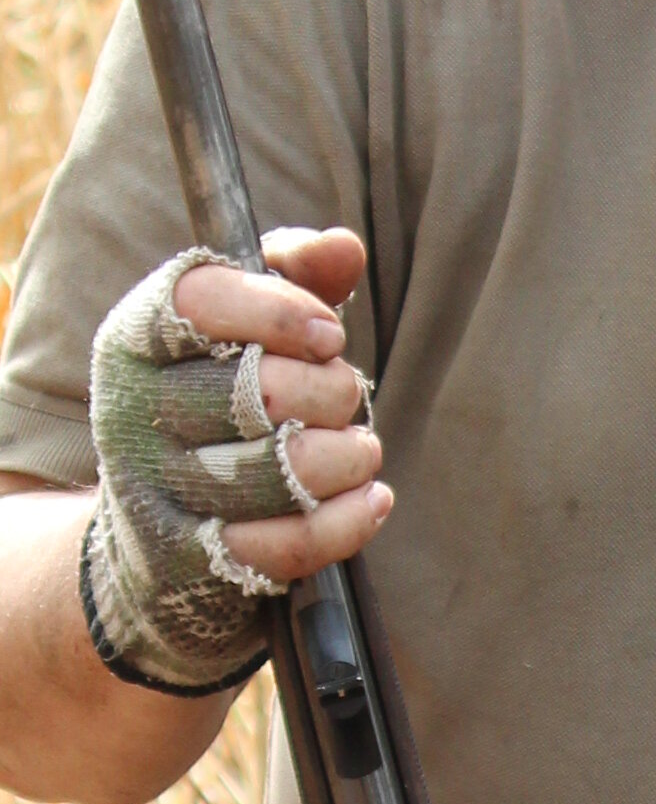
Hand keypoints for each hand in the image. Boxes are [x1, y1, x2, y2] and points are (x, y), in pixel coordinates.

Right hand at [79, 233, 385, 690]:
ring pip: (282, 468)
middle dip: (331, 391)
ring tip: (363, 449)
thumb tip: (342, 245)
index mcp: (139, 337)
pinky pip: (288, 542)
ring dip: (349, 456)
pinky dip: (348, 520)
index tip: (330, 333)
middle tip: (346, 396)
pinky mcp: (192, 558)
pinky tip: (372, 499)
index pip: (202, 302)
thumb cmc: (221, 404)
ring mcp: (159, 487)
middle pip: (259, 391)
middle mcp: (136, 408)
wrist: (155, 526)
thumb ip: (296, 277)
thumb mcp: (249, 329)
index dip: (280, 312)